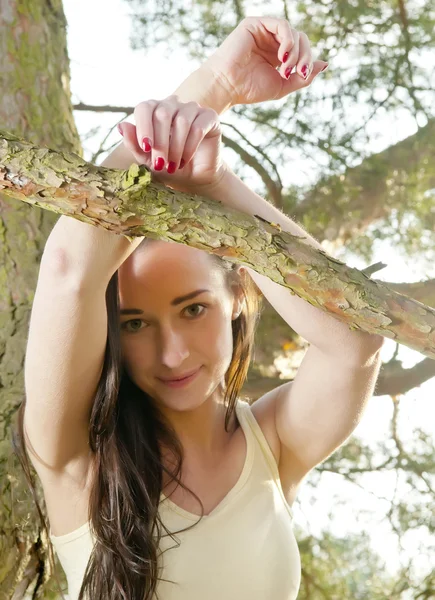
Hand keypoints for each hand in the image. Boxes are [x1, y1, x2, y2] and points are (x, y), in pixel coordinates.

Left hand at [118, 96, 226, 194]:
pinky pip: (198, 127)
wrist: (193, 178)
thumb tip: (122, 126)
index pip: (144, 107)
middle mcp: (173, 104)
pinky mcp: (210, 117)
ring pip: (182, 121)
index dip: (143, 127)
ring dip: (176, 147)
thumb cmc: (168, 166)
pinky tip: (185, 160)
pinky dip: (190, 146)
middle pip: (162, 114)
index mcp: (154, 110)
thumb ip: (133, 144)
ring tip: (173, 166)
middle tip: (160, 165)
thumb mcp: (147, 159)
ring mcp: (192, 108)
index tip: (146, 148)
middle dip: (160, 143)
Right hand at [202, 16, 327, 105]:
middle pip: (301, 39)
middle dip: (305, 56)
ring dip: (295, 51)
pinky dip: (288, 40)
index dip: (308, 61)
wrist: (228, 87)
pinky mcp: (255, 24)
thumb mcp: (283, 86)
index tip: (301, 76)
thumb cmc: (250, 89)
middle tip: (297, 72)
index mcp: (277, 55)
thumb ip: (303, 77)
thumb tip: (325, 64)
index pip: (302, 50)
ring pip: (293, 32)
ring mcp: (264, 31)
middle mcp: (271, 41)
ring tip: (286, 68)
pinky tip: (283, 56)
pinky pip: (282, 25)